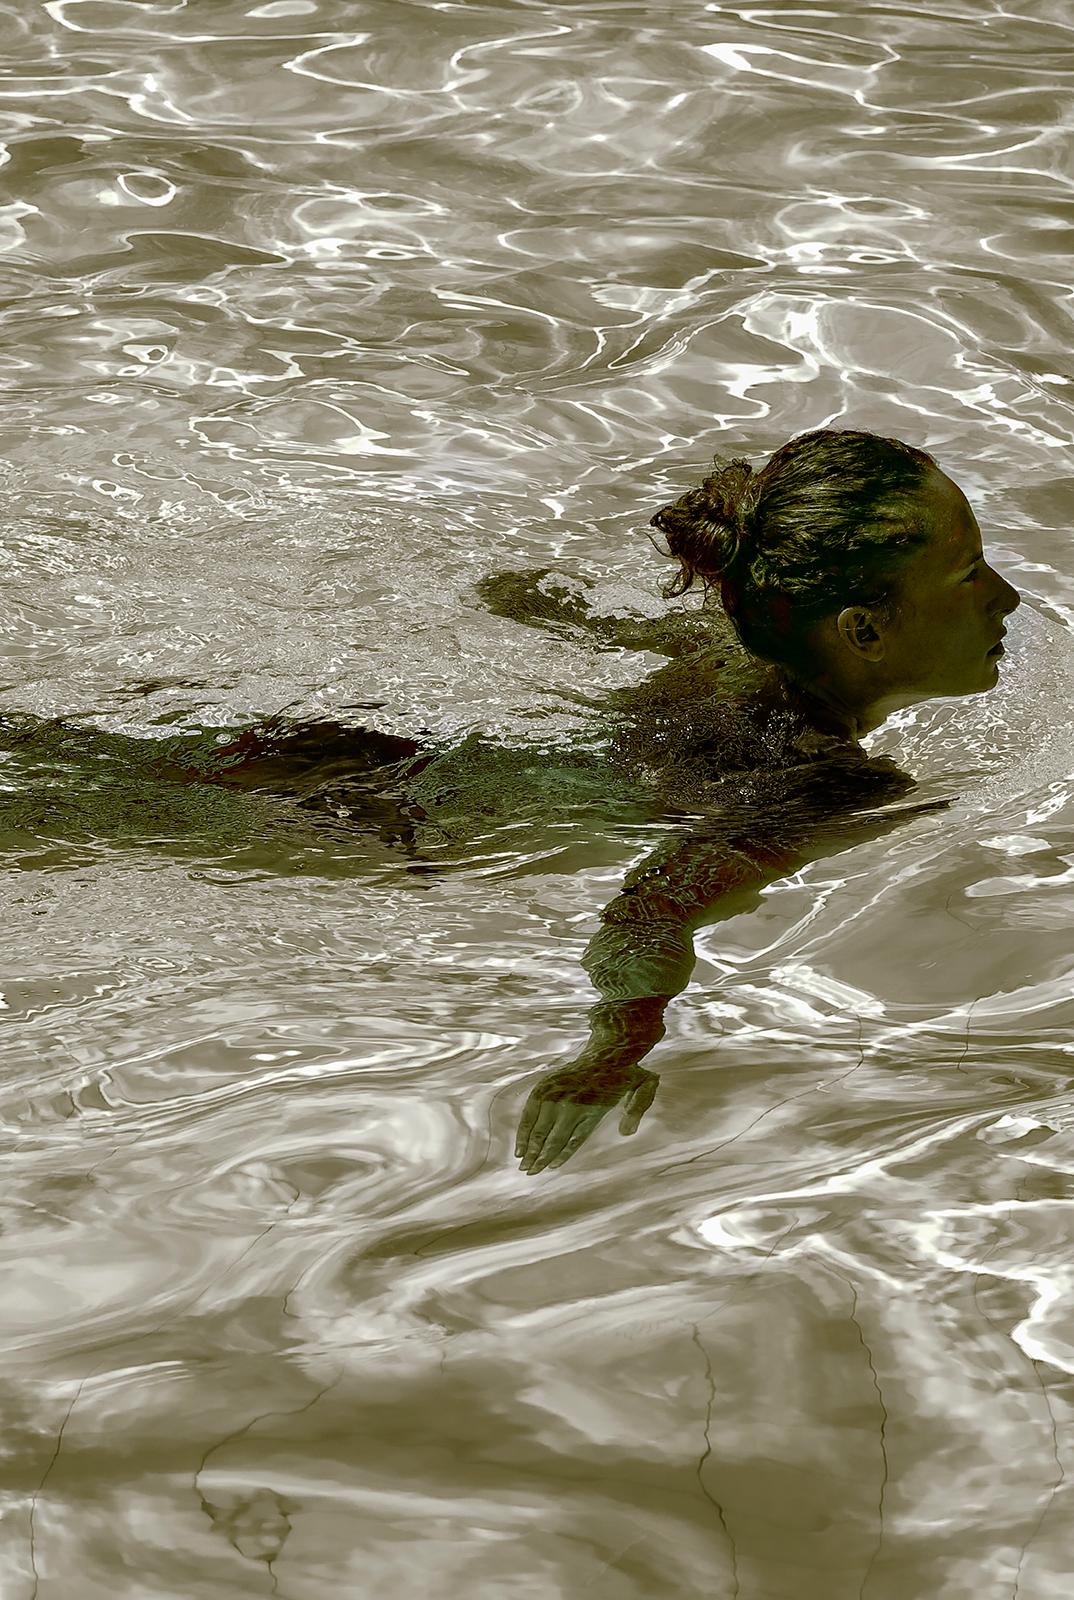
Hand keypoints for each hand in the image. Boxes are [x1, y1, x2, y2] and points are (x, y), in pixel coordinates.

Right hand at [515, 1061, 658, 1174]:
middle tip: (530, 1173)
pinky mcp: (546, 1086)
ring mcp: (556, 1094)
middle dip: (539, 1157)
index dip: (562, 1154)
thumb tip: (627, 1132)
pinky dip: (524, 1129)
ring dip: (529, 1147)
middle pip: (552, 1136)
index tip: (551, 1166)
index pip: (574, 1138)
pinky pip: (530, 1111)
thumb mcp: (643, 1088)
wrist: (608, 1051)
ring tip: (523, 1165)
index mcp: (593, 1108)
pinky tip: (520, 1145)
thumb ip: (637, 1109)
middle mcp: (572, 1103)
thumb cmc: (625, 1076)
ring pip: (539, 1127)